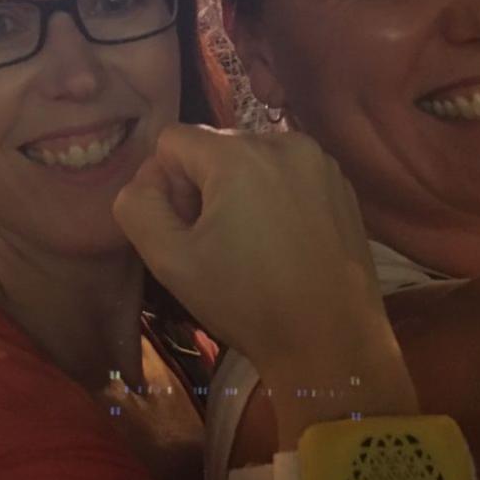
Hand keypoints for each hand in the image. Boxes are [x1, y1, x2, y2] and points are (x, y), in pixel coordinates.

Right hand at [114, 125, 391, 380]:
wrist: (331, 340)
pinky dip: (274, 197)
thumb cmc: (246, 302)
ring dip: (238, 191)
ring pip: (252, 159)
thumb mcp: (170, 260)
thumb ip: (138, 206)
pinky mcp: (342, 183)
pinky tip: (282, 244)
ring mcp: (320, 161)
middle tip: (216, 244)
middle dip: (202, 187)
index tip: (186, 230)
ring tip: (251, 246)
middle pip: (215, 147)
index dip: (165, 185)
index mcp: (239, 153)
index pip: (172, 140)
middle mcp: (283, 141)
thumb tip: (146, 180)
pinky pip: (288, 173)